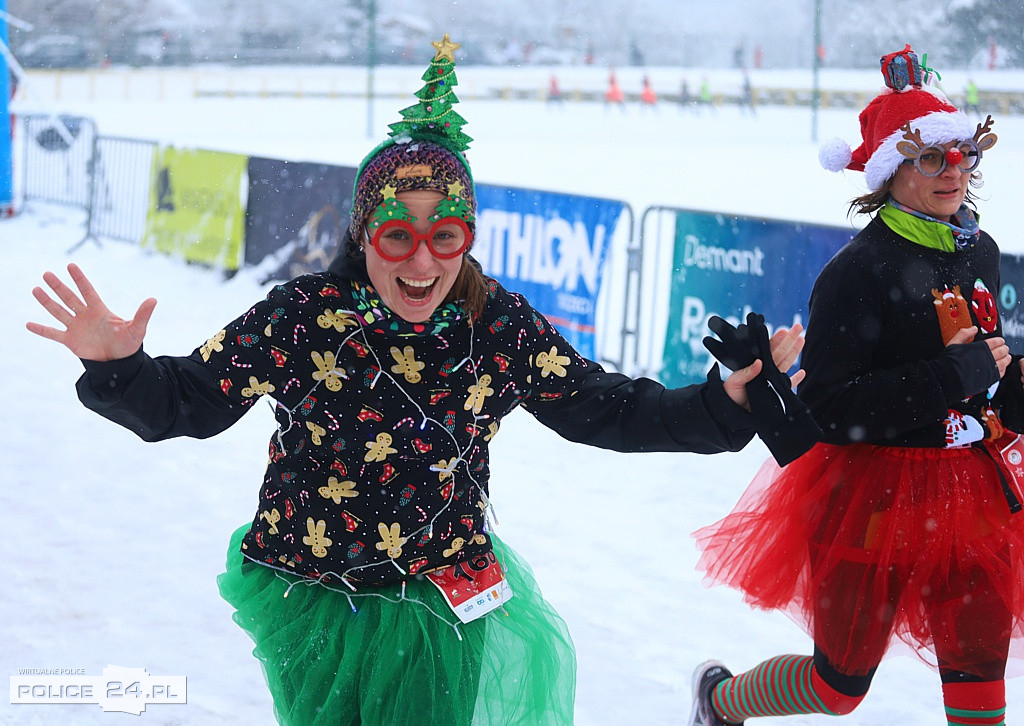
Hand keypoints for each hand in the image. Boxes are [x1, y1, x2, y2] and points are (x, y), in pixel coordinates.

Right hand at [26, 263, 156, 360]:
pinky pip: (53, 334)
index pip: (88, 291)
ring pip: (59, 312)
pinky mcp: (70, 341)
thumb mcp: (137, 328)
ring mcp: (76, 327)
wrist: (119, 362)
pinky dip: (41, 330)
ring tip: (36, 289)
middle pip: (69, 298)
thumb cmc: (129, 343)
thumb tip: (154, 300)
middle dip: (58, 287)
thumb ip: (142, 314)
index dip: (80, 279)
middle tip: (47, 274)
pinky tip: (28, 324)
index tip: (70, 265)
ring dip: (47, 302)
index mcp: (100, 310)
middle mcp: (85, 315)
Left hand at [705, 314, 805, 408]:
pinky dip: (796, 379)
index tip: (783, 331)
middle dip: (789, 341)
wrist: (733, 413)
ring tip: (802, 339)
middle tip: (798, 327)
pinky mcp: (776, 394)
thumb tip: (759, 362)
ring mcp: (771, 381)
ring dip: (794, 353)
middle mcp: (764, 371)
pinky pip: (788, 385)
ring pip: (786, 364)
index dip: (775, 340)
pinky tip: (803, 372)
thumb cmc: (730, 395)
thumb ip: (745, 373)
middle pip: (780, 353)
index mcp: (754, 365)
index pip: (766, 350)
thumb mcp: (734, 382)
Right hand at [946, 326, 1009, 378]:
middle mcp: (987, 357)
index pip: (995, 342)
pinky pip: (1001, 373)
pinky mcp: (989, 378)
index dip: (999, 341)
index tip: (1000, 341)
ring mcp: (989, 368)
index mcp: (980, 347)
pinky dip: (1003, 369)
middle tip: (1004, 348)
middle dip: (1004, 349)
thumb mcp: (954, 343)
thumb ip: (964, 333)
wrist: (947, 378)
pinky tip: (1001, 367)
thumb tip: (973, 328)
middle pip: (1002, 351)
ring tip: (1006, 357)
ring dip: (1006, 358)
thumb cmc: (949, 362)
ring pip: (1004, 362)